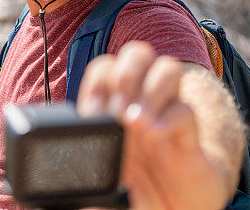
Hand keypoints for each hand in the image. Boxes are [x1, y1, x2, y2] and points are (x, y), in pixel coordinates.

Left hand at [76, 41, 230, 209]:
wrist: (176, 209)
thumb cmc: (137, 189)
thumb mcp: (103, 176)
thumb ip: (86, 168)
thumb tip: (59, 183)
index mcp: (117, 105)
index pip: (106, 69)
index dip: (97, 83)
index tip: (93, 114)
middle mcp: (143, 101)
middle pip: (137, 53)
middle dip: (125, 74)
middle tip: (118, 110)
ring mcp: (168, 114)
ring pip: (168, 68)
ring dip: (150, 90)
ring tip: (136, 123)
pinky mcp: (190, 136)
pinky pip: (186, 109)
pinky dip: (170, 118)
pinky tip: (155, 135)